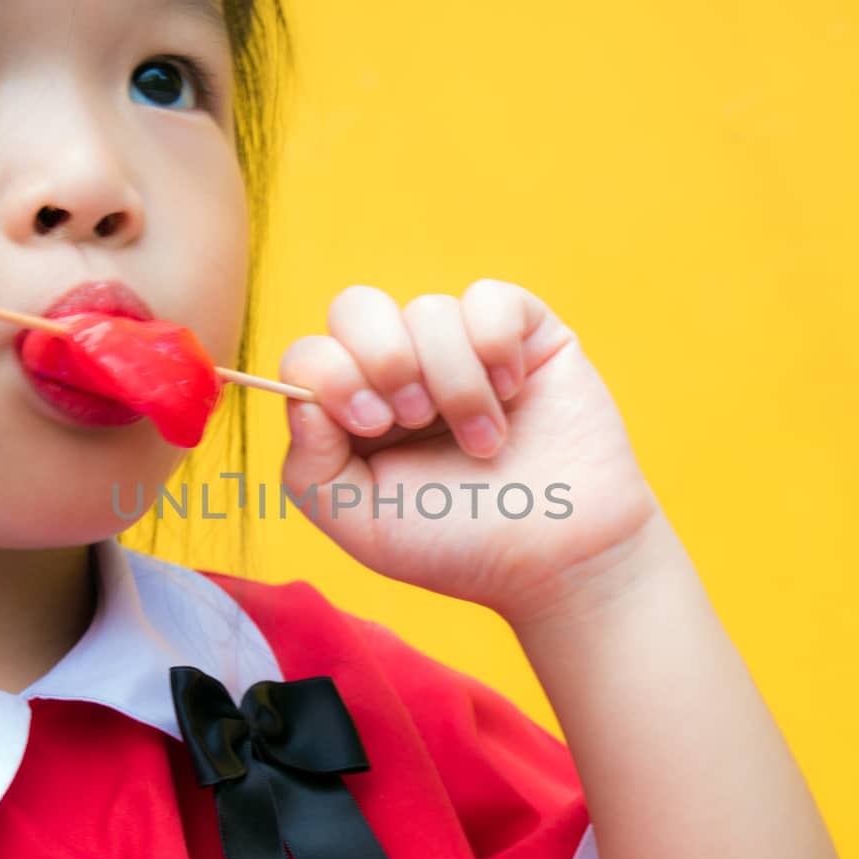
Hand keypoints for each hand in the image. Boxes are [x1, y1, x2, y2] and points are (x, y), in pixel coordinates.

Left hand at [278, 280, 661, 624]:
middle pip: (356, 307)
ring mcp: (461, 347)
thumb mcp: (362, 522)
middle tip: (416, 419)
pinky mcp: (524, 334)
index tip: (372, 426)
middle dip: (384, 360)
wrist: (557, 561)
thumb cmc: (458, 545)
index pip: (311, 354)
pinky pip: (490, 298)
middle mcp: (403, 369)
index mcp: (355, 408)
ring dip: (454, 384)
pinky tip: (512, 392)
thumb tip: (302, 398)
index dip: (332, 375)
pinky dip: (495, 346)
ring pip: (430, 311)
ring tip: (484, 442)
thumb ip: (309, 468)